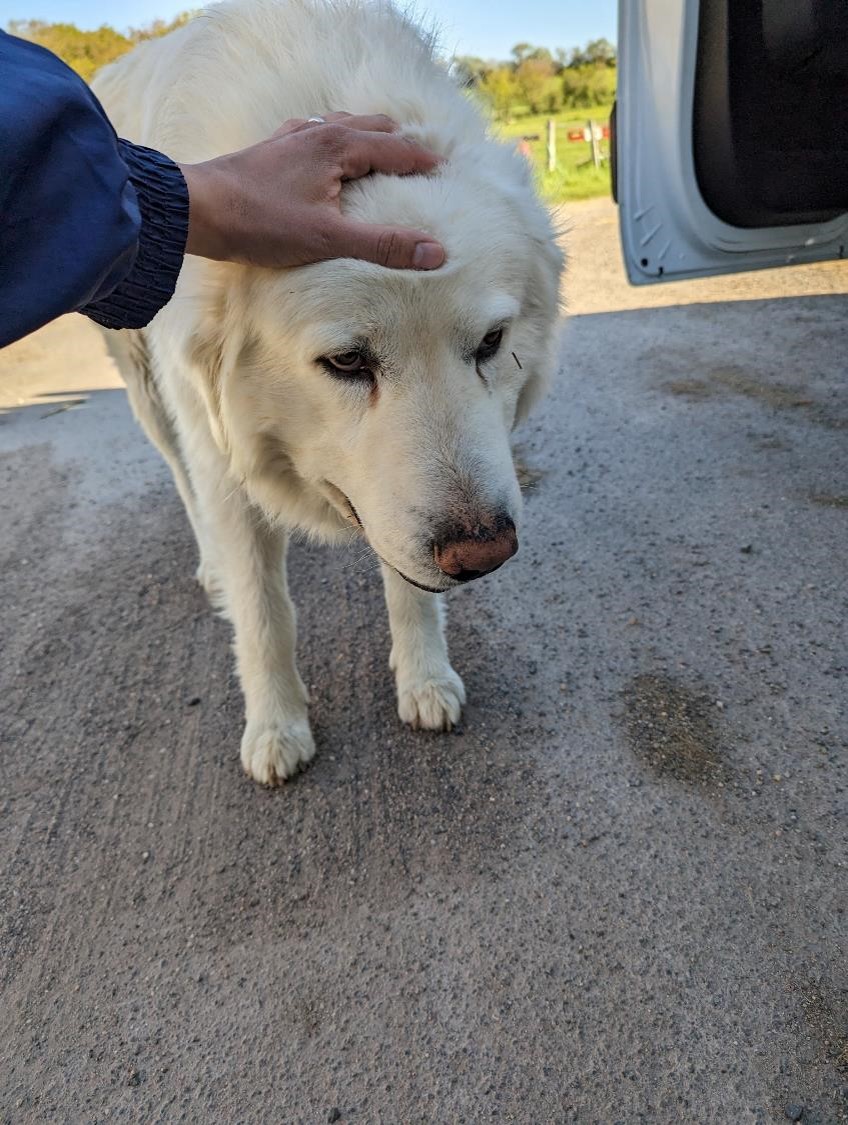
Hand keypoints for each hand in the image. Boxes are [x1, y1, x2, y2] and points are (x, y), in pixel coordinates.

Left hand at [179, 111, 444, 269]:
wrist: (197, 209)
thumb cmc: (261, 222)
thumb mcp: (330, 239)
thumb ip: (384, 244)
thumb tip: (435, 251)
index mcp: (339, 146)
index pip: (397, 148)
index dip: (425, 161)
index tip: (448, 170)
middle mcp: (318, 132)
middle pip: (373, 128)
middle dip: (401, 142)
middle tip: (421, 161)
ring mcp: (293, 138)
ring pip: (343, 126)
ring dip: (368, 138)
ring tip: (383, 155)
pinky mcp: (272, 150)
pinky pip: (315, 135)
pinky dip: (336, 141)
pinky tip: (327, 156)